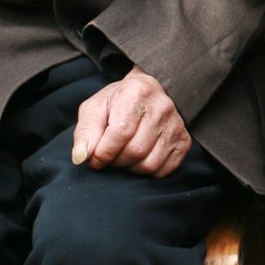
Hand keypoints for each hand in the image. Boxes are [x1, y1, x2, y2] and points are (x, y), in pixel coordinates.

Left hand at [71, 66, 192, 177]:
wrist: (146, 94)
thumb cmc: (116, 103)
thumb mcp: (94, 109)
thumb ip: (85, 132)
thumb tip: (81, 157)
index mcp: (137, 92)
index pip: (120, 132)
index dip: (103, 152)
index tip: (94, 158)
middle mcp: (162, 107)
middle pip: (135, 150)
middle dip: (115, 161)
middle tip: (108, 157)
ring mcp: (176, 125)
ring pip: (149, 164)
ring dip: (129, 168)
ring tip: (122, 156)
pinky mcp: (183, 141)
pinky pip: (162, 170)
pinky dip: (145, 172)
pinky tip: (138, 159)